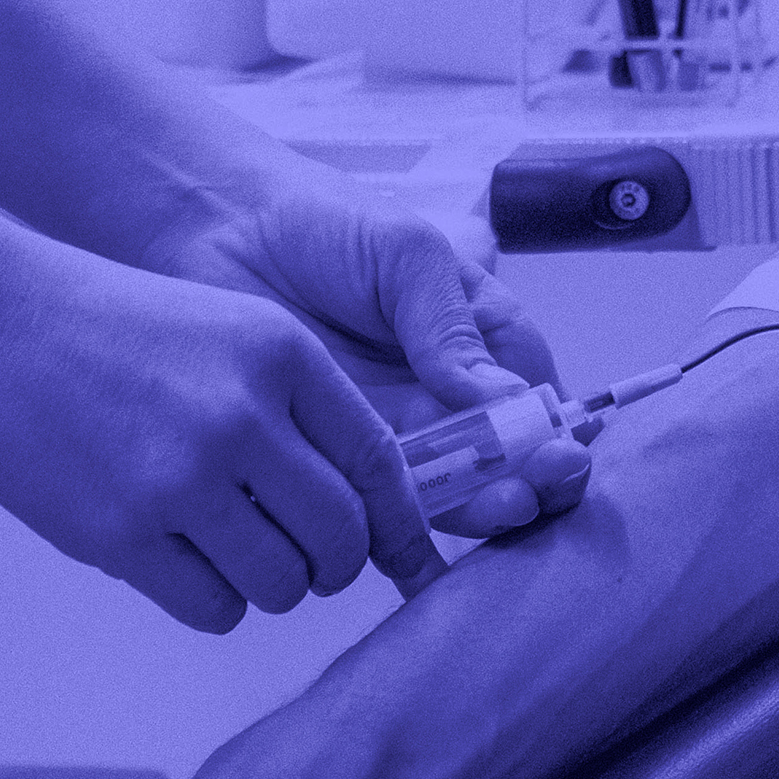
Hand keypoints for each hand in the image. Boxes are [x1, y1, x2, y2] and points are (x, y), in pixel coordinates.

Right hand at [0, 241, 433, 630]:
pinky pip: (212, 608)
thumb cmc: (116, 331)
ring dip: (272, 587)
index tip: (409, 556)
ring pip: (281, 584)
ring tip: (235, 553)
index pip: (380, 462)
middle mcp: (243, 416)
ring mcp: (181, 478)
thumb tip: (370, 504)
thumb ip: (303, 406)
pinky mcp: (122, 533)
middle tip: (310, 563)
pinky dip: (214, 602)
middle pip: (340, 537)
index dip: (402, 523)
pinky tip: (187, 565)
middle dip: (335, 565)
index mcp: (283, 356)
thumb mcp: (234, 330)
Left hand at [146, 159, 590, 546]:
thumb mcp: (407, 254)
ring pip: (445, 496)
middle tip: (515, 499)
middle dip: (519, 489)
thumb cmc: (326, 224)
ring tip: (475, 514)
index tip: (556, 460)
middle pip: (503, 464)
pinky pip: (371, 510)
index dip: (554, 440)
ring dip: (467, 516)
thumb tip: (504, 400)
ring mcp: (394, 435)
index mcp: (486, 342)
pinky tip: (407, 554)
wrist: (222, 232)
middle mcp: (449, 399)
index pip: (538, 404)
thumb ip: (451, 325)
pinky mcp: (335, 462)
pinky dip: (392, 537)